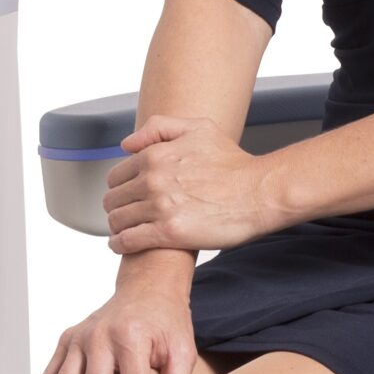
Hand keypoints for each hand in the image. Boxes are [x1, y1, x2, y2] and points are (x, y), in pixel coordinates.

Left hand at [104, 113, 288, 255]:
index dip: (119, 188)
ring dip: (117, 228)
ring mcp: (159, 207)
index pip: (116, 176)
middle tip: (125, 216)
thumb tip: (126, 145)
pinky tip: (123, 245)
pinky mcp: (169, 233)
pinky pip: (129, 240)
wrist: (260, 193)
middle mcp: (153, 179)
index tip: (126, 197)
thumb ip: (159, 128)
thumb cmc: (235, 164)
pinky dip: (120, 244)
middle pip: (113, 199)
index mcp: (155, 155)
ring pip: (118, 221)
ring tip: (123, 232)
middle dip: (116, 208)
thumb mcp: (199, 129)